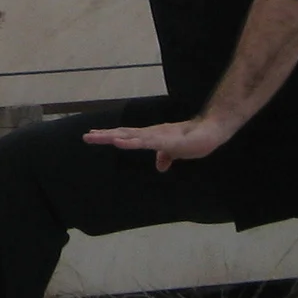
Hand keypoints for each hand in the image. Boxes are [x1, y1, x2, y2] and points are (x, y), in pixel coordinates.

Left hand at [81, 114, 234, 171]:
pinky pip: (145, 142)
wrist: (211, 132)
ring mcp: (157, 136)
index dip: (110, 135)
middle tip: (86, 136)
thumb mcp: (175, 151)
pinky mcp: (166, 141)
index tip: (92, 135)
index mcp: (151, 136)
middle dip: (105, 136)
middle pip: (123, 134)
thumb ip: (165, 156)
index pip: (126, 135)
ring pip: (131, 136)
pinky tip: (120, 141)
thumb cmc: (193, 140)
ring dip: (114, 137)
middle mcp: (150, 134)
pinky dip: (131, 141)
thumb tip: (160, 165)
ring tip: (98, 136)